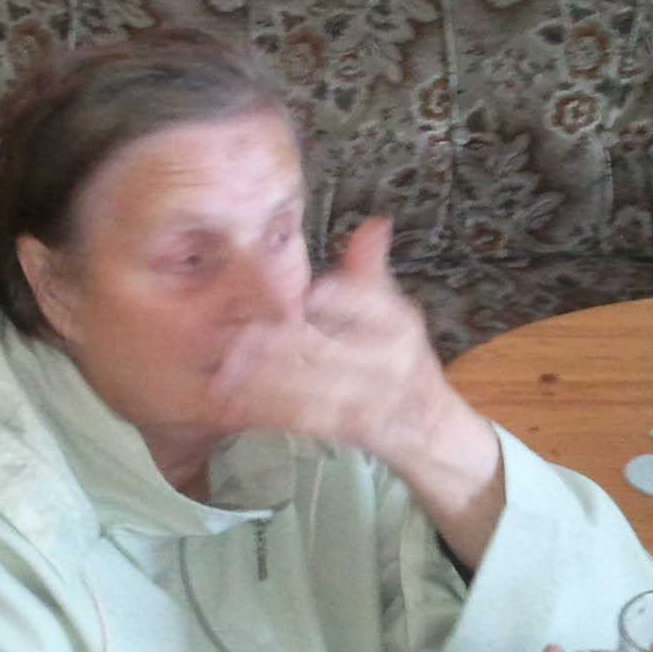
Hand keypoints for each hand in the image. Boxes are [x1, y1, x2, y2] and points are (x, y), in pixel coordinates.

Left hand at [212, 218, 503, 562]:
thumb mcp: (393, 311)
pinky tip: (236, 407)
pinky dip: (268, 413)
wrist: (428, 427)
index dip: (338, 298)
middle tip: (233, 336)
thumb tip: (374, 223)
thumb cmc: (401, 358)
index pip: (368, 302)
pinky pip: (305, 420)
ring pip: (311, 387)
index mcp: (399, 322)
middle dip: (277, 343)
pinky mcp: (354, 428)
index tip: (306, 294)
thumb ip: (370, 269)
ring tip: (224, 373)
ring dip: (263, 382)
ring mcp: (374, 398)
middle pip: (327, 348)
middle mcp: (392, 359)